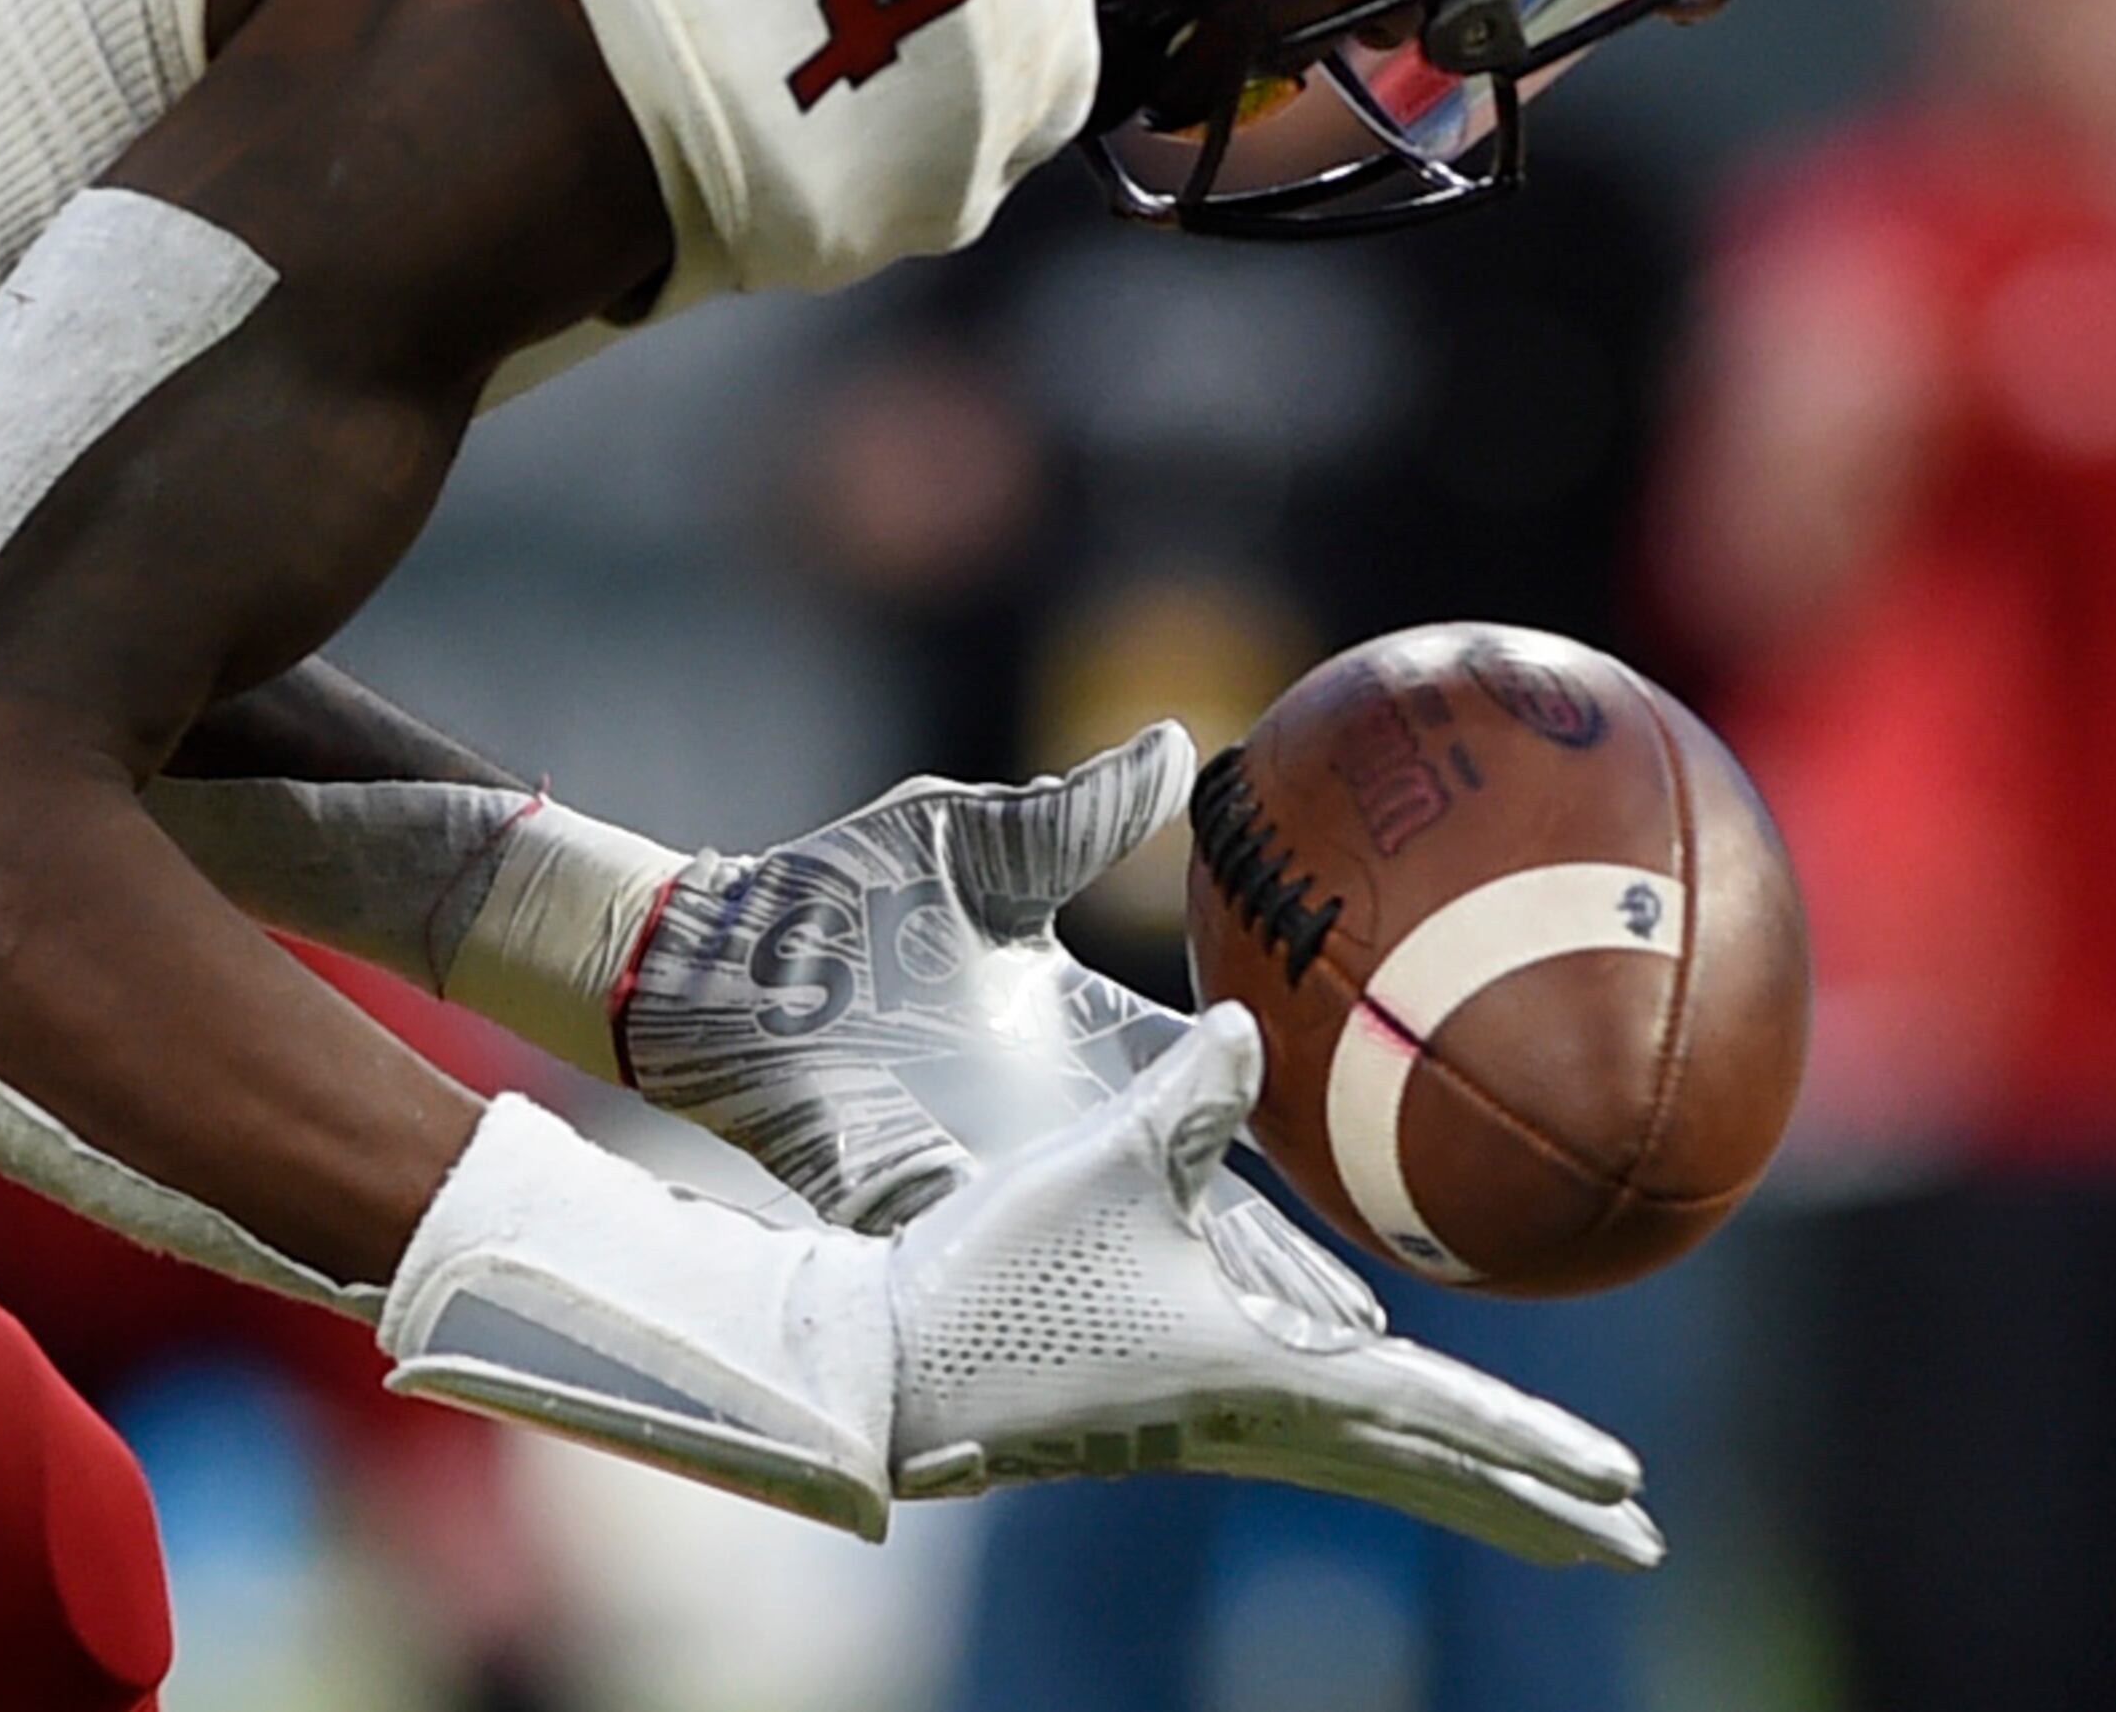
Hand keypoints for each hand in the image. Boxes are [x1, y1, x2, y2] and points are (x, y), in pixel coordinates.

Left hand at [620, 722, 1384, 1329]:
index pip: (1214, 1087)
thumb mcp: (977, 841)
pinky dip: (1068, 1298)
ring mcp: (992, 1167)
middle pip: (1187, 1199)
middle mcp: (1052, 1115)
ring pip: (1113, 1253)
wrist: (724, 950)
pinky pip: (1004, 1257)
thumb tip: (1174, 747)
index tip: (1390, 1159)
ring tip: (1282, 1368)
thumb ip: (1075, 814)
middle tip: (1369, 1336)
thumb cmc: (839, 893)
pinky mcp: (919, 1198)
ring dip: (1188, 1307)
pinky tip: (1132, 1346)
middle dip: (1272, 1269)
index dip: (1300, 1128)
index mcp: (1081, 1031)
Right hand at [887, 1004, 1660, 1567]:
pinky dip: (1399, 1450)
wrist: (891, 1371)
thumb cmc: (996, 1272)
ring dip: (1478, 1488)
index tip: (1625, 1486)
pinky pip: (1326, 1442)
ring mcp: (1220, 1431)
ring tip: (1555, 1512)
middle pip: (1430, 1472)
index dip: (1533, 1445)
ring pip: (1384, 1469)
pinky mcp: (1180, 1420)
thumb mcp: (1099, 1164)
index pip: (1432, 1413)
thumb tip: (1253, 1022)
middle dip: (1537, 1506)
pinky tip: (1397, 1431)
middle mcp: (1259, 1421)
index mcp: (1263, 1376)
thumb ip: (1189, 1096)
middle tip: (1637, 1537)